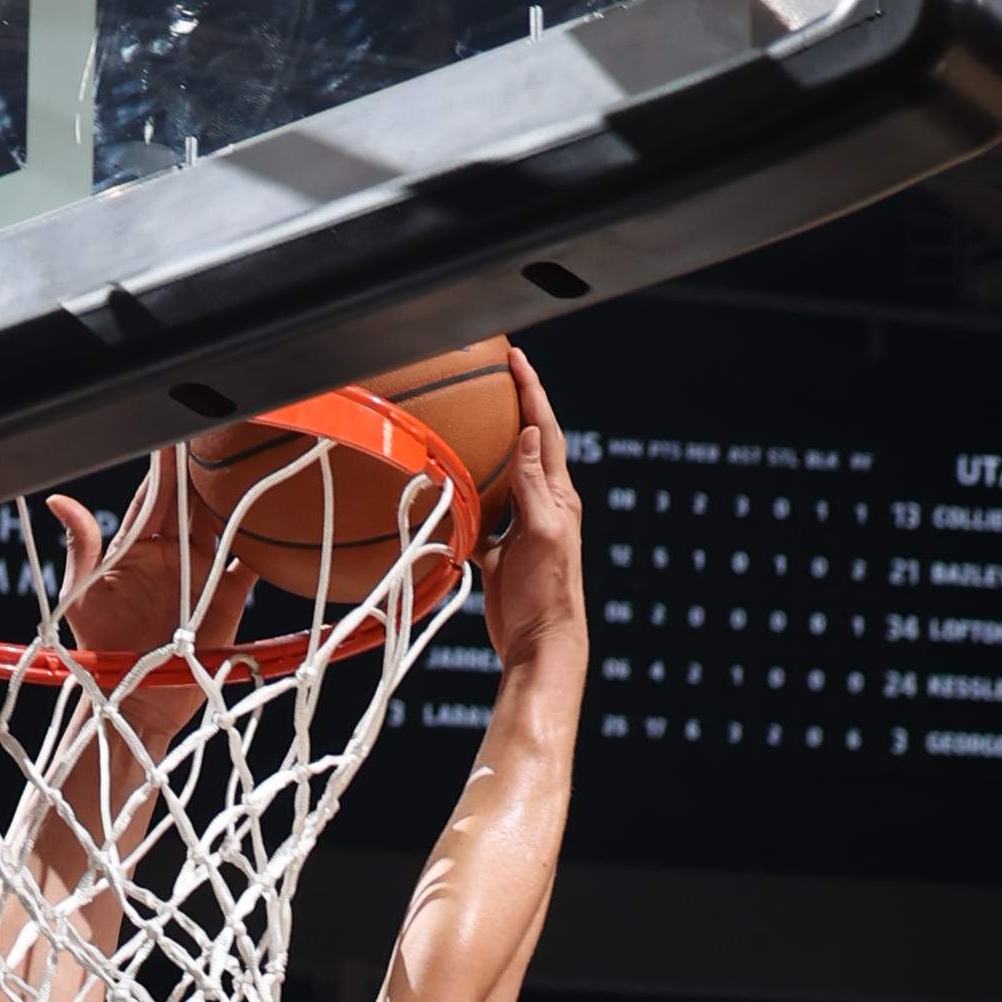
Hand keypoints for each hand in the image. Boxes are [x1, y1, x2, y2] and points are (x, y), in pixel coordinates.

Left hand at [50, 451, 247, 707]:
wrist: (134, 700)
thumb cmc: (100, 650)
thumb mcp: (81, 596)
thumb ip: (80, 547)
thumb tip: (59, 501)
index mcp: (140, 543)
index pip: (156, 491)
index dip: (168, 462)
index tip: (180, 430)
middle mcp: (175, 550)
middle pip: (195, 498)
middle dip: (208, 464)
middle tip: (225, 429)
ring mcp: (204, 571)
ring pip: (227, 520)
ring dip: (240, 493)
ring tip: (256, 457)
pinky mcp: (228, 597)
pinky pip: (251, 563)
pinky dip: (266, 543)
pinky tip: (279, 515)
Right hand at [475, 350, 582, 678]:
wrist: (537, 643)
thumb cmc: (547, 593)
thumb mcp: (543, 532)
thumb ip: (534, 485)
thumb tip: (529, 434)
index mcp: (558, 495)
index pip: (544, 430)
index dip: (531, 391)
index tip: (516, 357)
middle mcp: (541, 505)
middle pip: (524, 445)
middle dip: (512, 407)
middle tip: (494, 375)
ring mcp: (518, 529)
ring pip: (499, 479)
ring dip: (484, 451)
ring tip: (465, 422)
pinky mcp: (498, 554)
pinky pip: (479, 519)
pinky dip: (463, 503)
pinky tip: (444, 492)